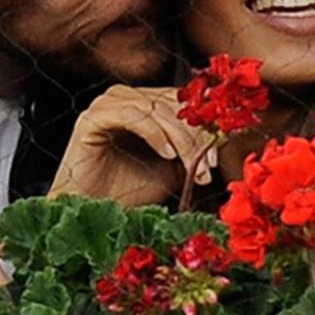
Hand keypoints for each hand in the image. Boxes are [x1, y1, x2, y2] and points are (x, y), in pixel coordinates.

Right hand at [48, 85, 216, 207]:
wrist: (93, 215)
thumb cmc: (128, 192)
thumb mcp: (172, 169)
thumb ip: (192, 150)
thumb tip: (222, 139)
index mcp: (144, 105)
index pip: (181, 101)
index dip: (204, 125)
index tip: (216, 156)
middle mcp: (126, 99)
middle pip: (172, 103)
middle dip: (195, 136)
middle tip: (207, 165)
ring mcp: (108, 105)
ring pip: (156, 107)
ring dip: (180, 137)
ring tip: (190, 166)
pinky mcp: (91, 118)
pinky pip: (131, 113)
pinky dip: (154, 132)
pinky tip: (166, 154)